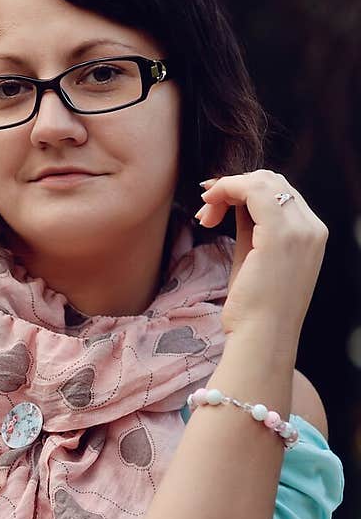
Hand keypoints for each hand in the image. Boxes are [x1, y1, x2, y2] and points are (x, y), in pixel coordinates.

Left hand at [195, 170, 327, 339]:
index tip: (214, 205)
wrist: (262, 337)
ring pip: (262, 180)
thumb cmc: (254, 306)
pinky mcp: (282, 234)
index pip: (279, 192)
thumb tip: (234, 200)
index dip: (243, 190)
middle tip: (206, 209)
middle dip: (233, 187)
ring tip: (205, 215)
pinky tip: (209, 207)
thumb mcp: (254, 256)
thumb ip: (251, 225)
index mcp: (310, 234)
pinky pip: (253, 190)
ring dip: (227, 188)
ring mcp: (301, 230)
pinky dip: (226, 189)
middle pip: (271, 181)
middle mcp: (312, 228)